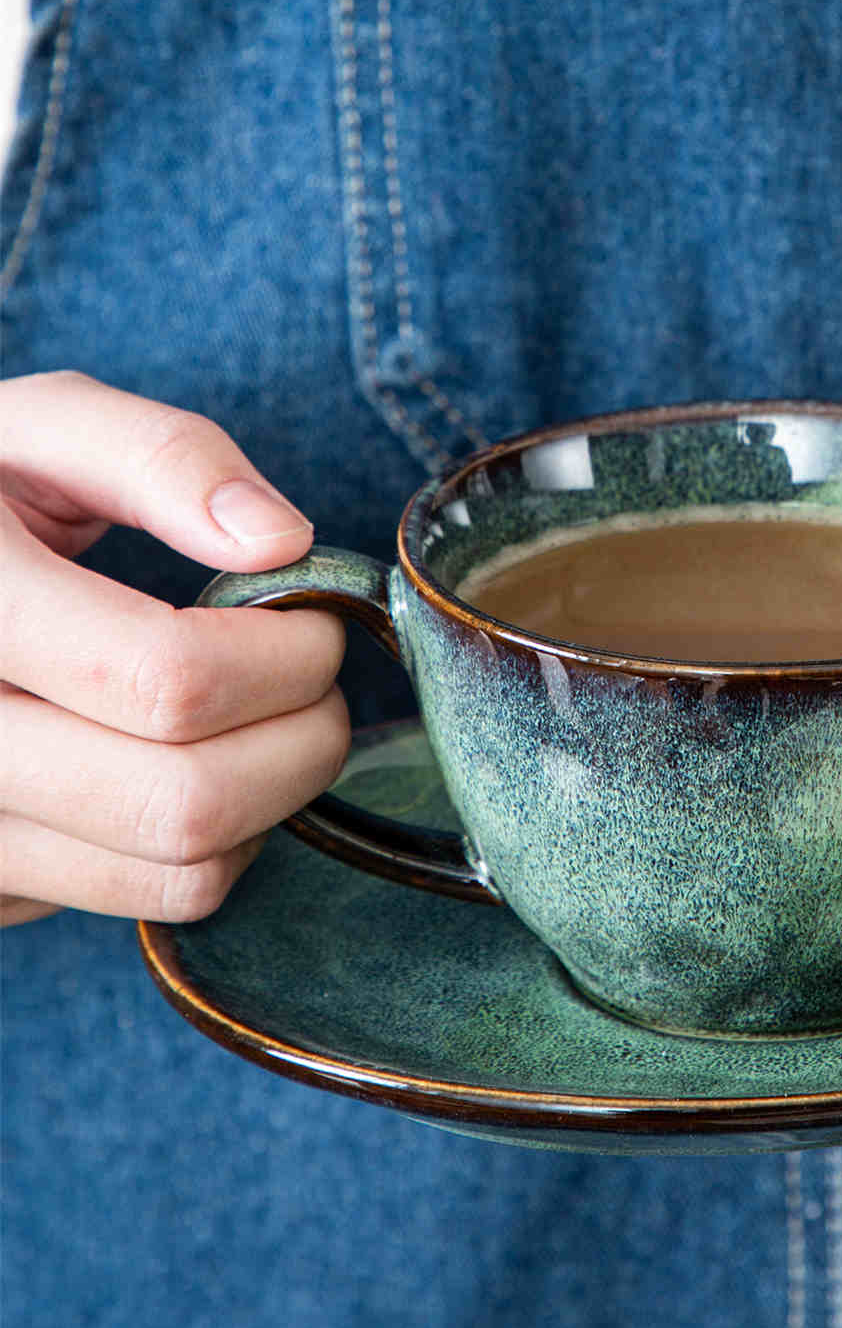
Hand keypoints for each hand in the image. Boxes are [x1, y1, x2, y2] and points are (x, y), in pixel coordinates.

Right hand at [0, 372, 348, 925]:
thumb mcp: (41, 430)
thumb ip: (162, 456)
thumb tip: (282, 539)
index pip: (170, 681)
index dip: (286, 655)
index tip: (313, 621)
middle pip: (189, 800)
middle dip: (304, 738)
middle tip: (311, 680)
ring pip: (182, 870)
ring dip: (272, 798)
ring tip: (263, 718)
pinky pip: (155, 898)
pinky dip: (218, 842)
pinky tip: (196, 763)